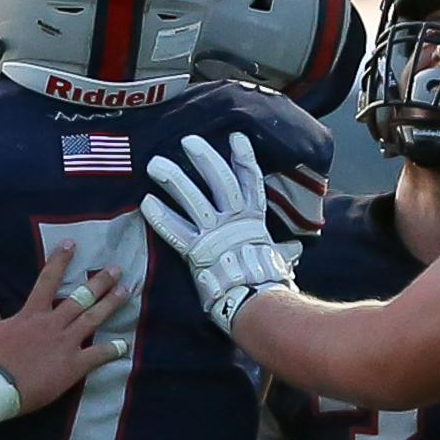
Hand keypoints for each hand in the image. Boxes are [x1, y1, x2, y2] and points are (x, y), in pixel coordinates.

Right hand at [0, 247, 127, 408]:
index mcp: (33, 314)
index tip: (72, 244)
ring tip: (126, 291)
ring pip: (93, 318)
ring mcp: (66, 343)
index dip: (60, 261)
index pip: (47, 280)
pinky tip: (124, 345)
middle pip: (80, 297)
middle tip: (117, 268)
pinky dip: (112, 350)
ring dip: (110, 304)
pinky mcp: (74, 365)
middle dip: (100, 281)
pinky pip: (97, 355)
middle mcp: (53, 323)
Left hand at [143, 133, 296, 334]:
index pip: (251, 182)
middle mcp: (233, 221)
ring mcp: (214, 234)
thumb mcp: (280, 259)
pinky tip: (146, 202)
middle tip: (187, 141)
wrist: (257, 302)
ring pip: (193, 199)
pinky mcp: (196, 251)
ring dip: (174, 180)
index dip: (244, 159)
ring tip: (155, 163)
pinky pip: (175, 230)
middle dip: (204, 159)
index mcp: (254, 220)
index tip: (236, 137)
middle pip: (219, 181)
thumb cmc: (269, 283)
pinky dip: (160, 216)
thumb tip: (293, 250)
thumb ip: (282, 250)